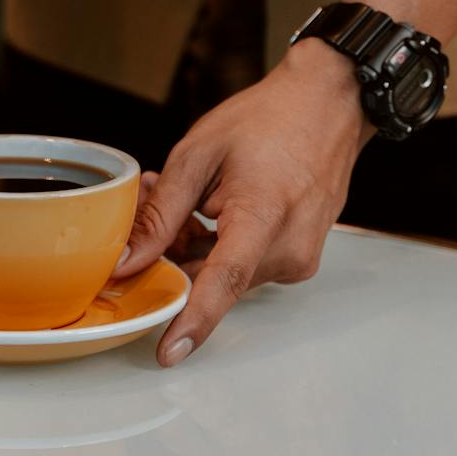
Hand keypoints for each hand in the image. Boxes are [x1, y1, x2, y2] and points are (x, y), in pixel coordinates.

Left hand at [114, 38, 370, 366]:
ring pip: (225, 274)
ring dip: (195, 247)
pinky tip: (211, 208)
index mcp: (264, 216)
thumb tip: (128, 262)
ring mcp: (299, 257)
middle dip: (173, 253)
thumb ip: (161, 214)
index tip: (168, 352)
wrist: (328, 104)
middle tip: (156, 201)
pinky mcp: (299, 258)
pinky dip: (219, 245)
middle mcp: (289, 248)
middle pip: (212, 278)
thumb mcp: (198, 154)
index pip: (222, 283)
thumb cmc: (268, 119)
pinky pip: (244, 265)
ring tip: (190, 197)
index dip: (192, 321)